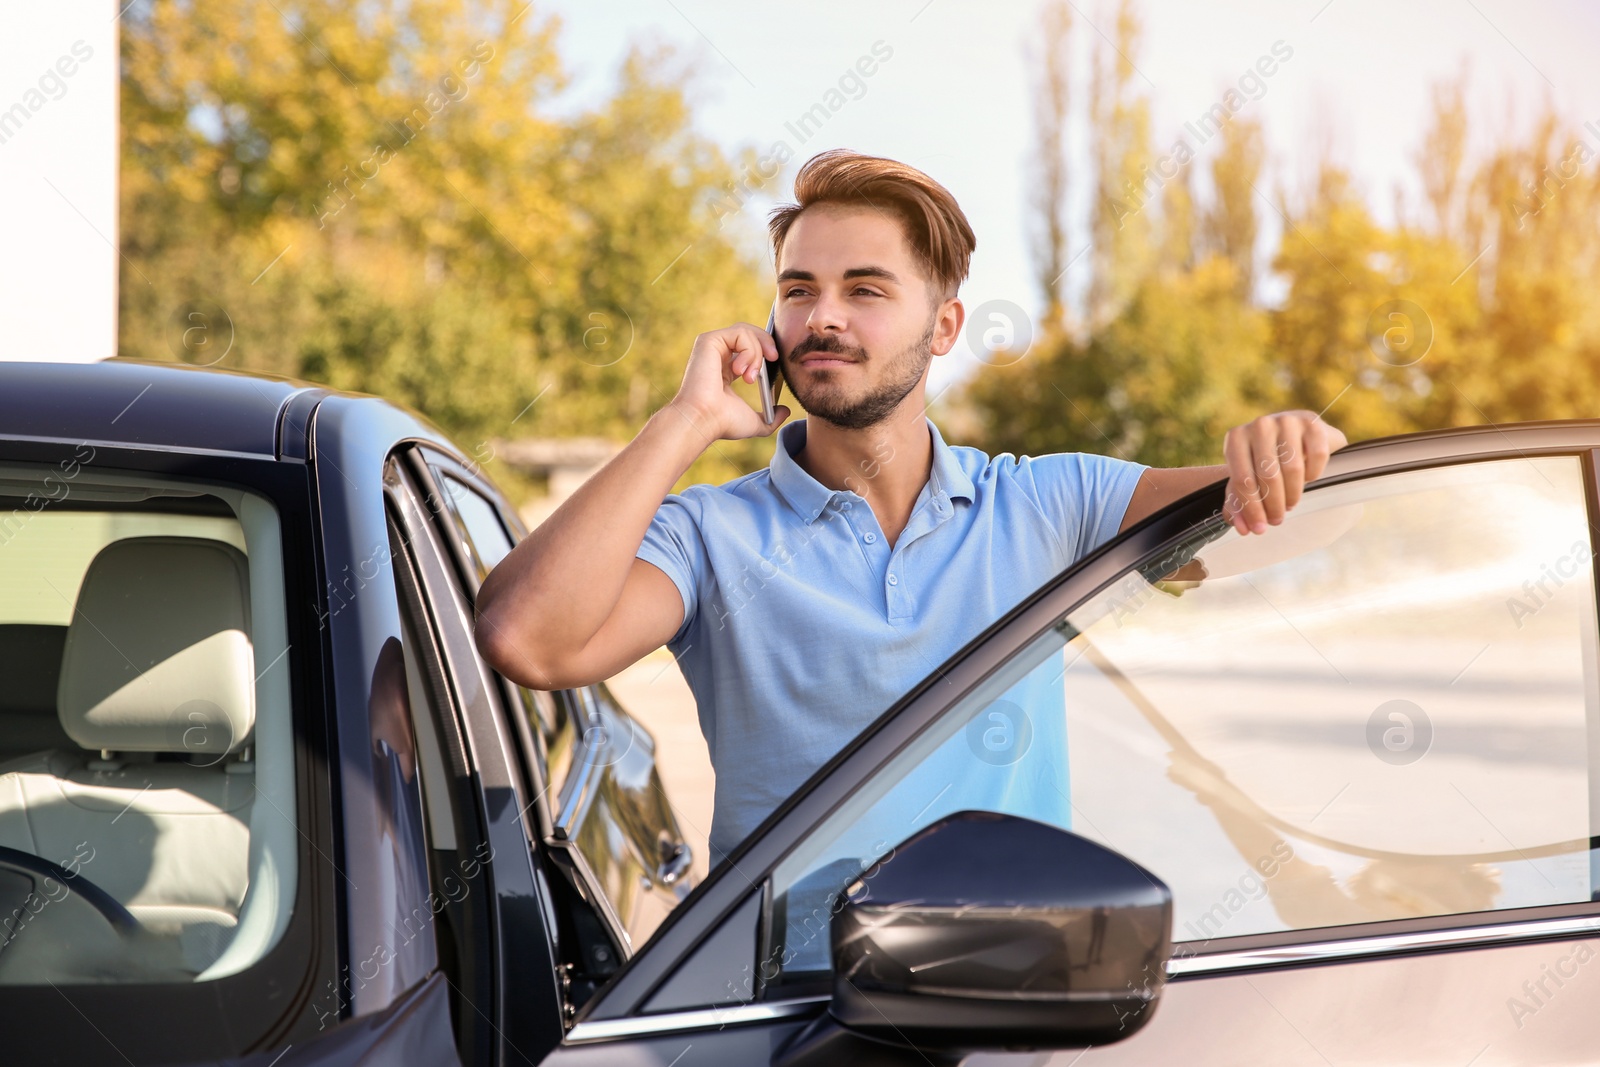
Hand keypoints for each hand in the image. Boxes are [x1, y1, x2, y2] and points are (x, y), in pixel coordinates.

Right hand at [667, 324, 790, 442]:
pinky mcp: (708, 341)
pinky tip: (742, 371)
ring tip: (751, 377)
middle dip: (767, 342)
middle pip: (749, 332)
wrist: (705, 421)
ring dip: (757, 353)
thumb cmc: (723, 423)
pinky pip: (739, 333)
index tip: (776, 362)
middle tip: (774, 358)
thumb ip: (771, 417)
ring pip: (746, 332)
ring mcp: (712, 346)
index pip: (749, 346)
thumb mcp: (753, 421)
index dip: (766, 349)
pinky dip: (748, 350)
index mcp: (726, 369)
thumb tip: (785, 411)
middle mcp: (717, 354)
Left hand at [1221, 411, 1346, 534]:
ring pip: (1293, 468)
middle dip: (1274, 505)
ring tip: (1291, 503)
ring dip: (1293, 494)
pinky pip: (1317, 456)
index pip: (1243, 480)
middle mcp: (1260, 425)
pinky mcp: (1312, 422)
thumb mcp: (1247, 479)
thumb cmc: (1265, 461)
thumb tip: (1243, 528)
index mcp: (1236, 438)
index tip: (1259, 528)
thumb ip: (1239, 504)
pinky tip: (1308, 478)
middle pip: (1268, 476)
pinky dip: (1314, 474)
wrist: (1294, 436)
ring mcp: (1287, 420)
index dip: (1252, 509)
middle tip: (1277, 519)